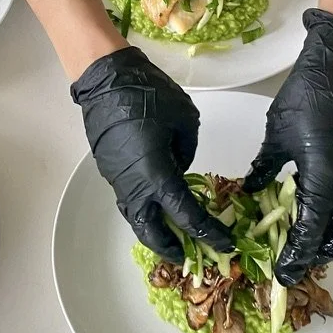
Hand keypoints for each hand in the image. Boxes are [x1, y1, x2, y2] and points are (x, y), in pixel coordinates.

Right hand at [71, 46, 232, 263]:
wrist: (107, 80)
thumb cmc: (148, 96)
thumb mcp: (185, 121)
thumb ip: (187, 151)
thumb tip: (180, 165)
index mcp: (157, 175)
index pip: (186, 216)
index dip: (209, 233)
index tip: (226, 243)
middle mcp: (134, 186)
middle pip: (151, 232)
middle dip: (171, 247)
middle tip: (190, 251)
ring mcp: (118, 179)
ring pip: (136, 217)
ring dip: (156, 229)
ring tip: (175, 231)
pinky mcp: (110, 169)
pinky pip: (130, 198)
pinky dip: (146, 208)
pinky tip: (159, 201)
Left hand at [244, 9, 332, 285]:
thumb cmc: (306, 99)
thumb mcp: (277, 135)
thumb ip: (264, 166)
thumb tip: (249, 190)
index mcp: (325, 182)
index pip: (311, 233)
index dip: (295, 256)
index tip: (279, 274)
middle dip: (319, 254)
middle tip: (293, 262)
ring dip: (327, 236)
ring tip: (299, 242)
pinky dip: (330, 215)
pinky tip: (305, 210)